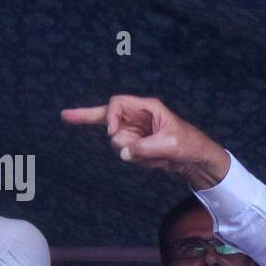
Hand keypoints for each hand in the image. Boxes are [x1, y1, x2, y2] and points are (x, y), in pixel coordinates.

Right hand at [61, 95, 230, 187]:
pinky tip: (157, 160)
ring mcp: (136, 132)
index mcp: (148, 108)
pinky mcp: (137, 146)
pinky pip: (127, 154)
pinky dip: (140, 161)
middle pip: (109, 117)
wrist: (196, 160)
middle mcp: (139, 118)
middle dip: (95, 120)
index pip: (118, 103)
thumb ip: (145, 148)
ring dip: (136, 154)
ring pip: (119, 142)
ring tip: (157, 156)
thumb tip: (123, 153)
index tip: (113, 132)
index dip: (111, 116)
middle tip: (69, 115)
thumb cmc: (189, 144)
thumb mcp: (170, 144)